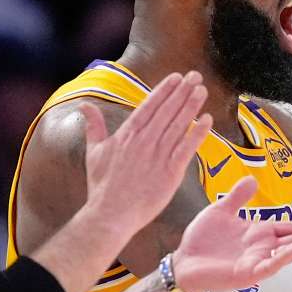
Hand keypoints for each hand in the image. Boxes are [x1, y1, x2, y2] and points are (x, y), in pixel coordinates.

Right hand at [80, 72, 212, 236]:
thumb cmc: (101, 186)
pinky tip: (207, 119)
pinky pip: (187, 148)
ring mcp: (158, 155)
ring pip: (179, 125)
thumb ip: (94, 127)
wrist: (111, 214)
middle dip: (182, 91)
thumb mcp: (94, 152)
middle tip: (195, 76)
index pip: (149, 105)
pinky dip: (198, 132)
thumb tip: (84, 105)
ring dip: (192, 105)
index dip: (165, 90)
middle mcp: (144, 141)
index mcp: (127, 134)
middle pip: (167, 110)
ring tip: (202, 90)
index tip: (177, 77)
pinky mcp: (171, 172)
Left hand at [171, 177, 291, 291]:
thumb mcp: (221, 210)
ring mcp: (256, 262)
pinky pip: (268, 266)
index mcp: (259, 233)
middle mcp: (262, 248)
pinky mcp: (246, 274)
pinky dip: (281, 258)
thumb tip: (253, 179)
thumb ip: (237, 196)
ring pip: (286, 253)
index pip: (290, 228)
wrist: (182, 261)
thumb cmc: (201, 239)